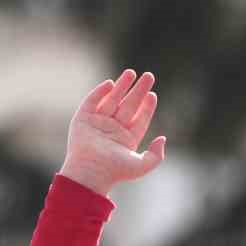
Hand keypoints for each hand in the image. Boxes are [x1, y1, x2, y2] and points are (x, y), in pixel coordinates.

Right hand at [57, 69, 165, 196]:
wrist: (90, 172)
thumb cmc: (115, 171)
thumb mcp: (141, 166)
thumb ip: (156, 155)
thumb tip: (162, 138)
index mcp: (126, 139)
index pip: (140, 118)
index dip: (147, 106)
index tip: (153, 95)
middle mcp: (113, 129)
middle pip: (129, 105)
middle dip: (138, 90)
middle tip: (149, 76)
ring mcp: (98, 123)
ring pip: (112, 100)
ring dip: (122, 86)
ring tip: (131, 73)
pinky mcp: (82, 119)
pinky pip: (92, 101)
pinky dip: (100, 92)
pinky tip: (110, 83)